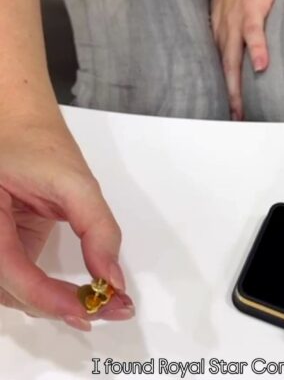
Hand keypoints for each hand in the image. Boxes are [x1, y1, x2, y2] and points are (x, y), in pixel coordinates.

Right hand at [0, 111, 133, 329]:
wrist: (26, 134)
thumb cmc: (45, 151)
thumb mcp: (78, 185)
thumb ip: (97, 229)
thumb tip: (112, 280)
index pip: (7, 269)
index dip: (47, 297)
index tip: (90, 311)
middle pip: (8, 290)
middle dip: (58, 306)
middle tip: (111, 309)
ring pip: (12, 292)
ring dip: (55, 304)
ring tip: (103, 306)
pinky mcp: (3, 247)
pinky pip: (19, 280)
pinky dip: (49, 292)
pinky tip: (80, 295)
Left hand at [211, 0, 283, 119]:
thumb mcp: (233, 12)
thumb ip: (236, 34)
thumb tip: (244, 57)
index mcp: (220, 34)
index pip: (219, 69)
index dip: (223, 92)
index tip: (228, 113)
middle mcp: (223, 31)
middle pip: (224, 70)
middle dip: (228, 97)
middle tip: (233, 120)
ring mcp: (234, 21)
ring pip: (232, 59)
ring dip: (236, 85)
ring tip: (239, 108)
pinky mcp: (251, 7)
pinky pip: (253, 32)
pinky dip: (257, 49)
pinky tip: (261, 67)